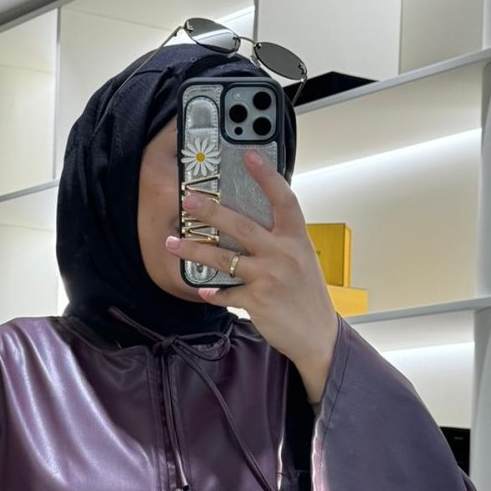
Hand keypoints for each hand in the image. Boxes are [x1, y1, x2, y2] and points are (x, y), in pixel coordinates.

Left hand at [166, 150, 338, 400]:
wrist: (317, 334)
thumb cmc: (308, 295)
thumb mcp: (302, 260)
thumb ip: (281, 241)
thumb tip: (250, 224)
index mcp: (296, 239)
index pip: (283, 199)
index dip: (266, 176)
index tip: (249, 156)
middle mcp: (283, 254)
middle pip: (241, 225)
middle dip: (210, 211)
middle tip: (188, 200)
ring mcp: (269, 277)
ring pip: (223, 258)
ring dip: (194, 250)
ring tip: (173, 243)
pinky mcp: (257, 300)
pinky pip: (225, 292)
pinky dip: (211, 291)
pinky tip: (200, 288)